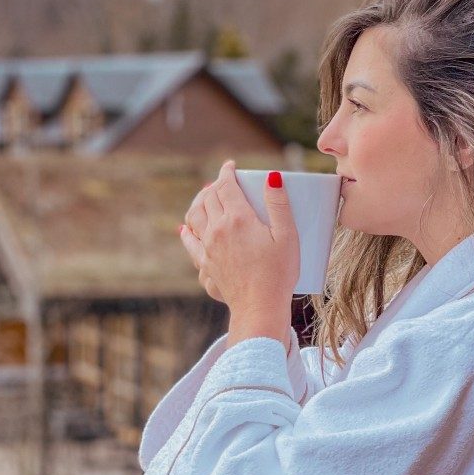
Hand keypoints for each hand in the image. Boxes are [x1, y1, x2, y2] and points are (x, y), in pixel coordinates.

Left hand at [179, 160, 298, 318]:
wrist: (259, 307)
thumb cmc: (278, 274)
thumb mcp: (287, 236)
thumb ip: (279, 205)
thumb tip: (272, 177)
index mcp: (238, 219)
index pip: (226, 186)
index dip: (227, 172)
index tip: (230, 166)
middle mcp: (217, 230)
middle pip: (208, 198)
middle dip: (214, 185)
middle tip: (222, 182)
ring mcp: (208, 248)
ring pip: (194, 216)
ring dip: (198, 203)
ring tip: (205, 199)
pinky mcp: (205, 264)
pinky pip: (189, 242)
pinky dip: (187, 230)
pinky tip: (186, 229)